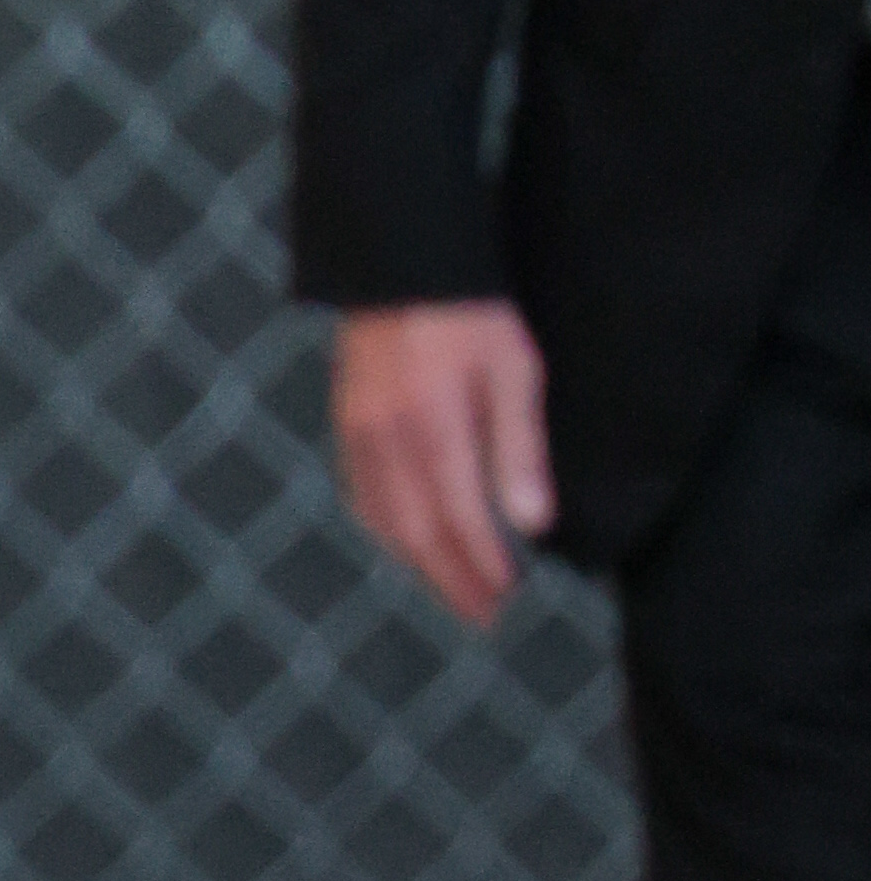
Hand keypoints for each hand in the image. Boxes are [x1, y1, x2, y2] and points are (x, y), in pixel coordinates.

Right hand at [329, 299, 552, 627]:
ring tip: (454, 588)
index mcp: (432, 430)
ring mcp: (360, 435)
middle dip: (452, 580)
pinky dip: (387, 530)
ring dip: (421, 563)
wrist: (404, 265)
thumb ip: (519, 449)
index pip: (459, 522)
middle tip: (484, 616)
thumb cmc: (472, 312)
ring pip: (385, 521)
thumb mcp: (514, 371)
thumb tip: (532, 525)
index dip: (484, 566)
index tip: (509, 595)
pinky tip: (407, 541)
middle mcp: (387, 442)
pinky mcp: (348, 423)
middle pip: (418, 534)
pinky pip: (362, 494)